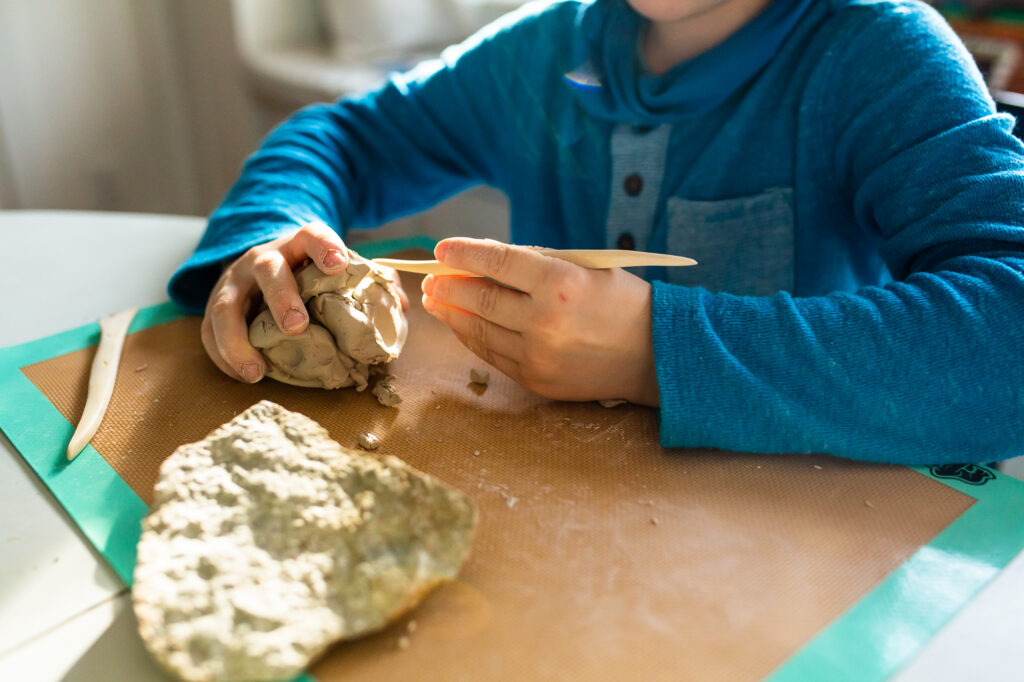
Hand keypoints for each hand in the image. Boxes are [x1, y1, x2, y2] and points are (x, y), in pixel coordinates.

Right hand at [201, 222, 355, 382]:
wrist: (259, 268)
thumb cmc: (307, 275)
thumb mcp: (333, 271)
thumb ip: (367, 283)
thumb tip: (401, 303)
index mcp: (299, 246)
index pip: (312, 236)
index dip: (325, 247)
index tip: (338, 264)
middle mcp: (263, 259)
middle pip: (268, 270)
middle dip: (281, 298)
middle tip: (296, 327)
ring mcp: (235, 282)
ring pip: (227, 306)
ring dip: (238, 340)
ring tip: (256, 371)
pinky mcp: (215, 306)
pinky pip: (210, 331)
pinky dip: (224, 356)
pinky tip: (243, 375)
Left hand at [421, 238, 659, 405]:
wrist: (656, 355)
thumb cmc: (623, 302)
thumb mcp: (586, 268)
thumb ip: (536, 264)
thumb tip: (484, 260)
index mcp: (560, 282)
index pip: (497, 261)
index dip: (464, 253)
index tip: (442, 249)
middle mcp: (545, 320)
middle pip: (480, 298)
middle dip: (448, 286)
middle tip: (430, 277)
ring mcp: (539, 354)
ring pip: (480, 330)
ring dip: (452, 314)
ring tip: (435, 301)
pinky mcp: (537, 380)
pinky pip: (494, 355)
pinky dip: (473, 338)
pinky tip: (462, 325)